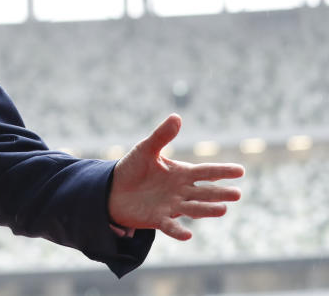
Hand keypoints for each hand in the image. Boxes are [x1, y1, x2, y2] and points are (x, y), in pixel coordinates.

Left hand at [108, 114, 243, 239]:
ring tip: (222, 210)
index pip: (205, 172)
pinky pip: (170, 226)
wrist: (113, 189)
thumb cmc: (133, 168)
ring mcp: (171, 206)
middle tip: (237, 194)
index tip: (240, 170)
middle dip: (220, 193)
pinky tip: (188, 236)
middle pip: (204, 192)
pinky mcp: (158, 219)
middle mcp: (181, 191)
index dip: (222, 171)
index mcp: (181, 173)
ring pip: (193, 209)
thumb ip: (162, 136)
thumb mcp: (146, 149)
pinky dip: (178, 230)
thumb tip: (176, 116)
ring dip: (206, 210)